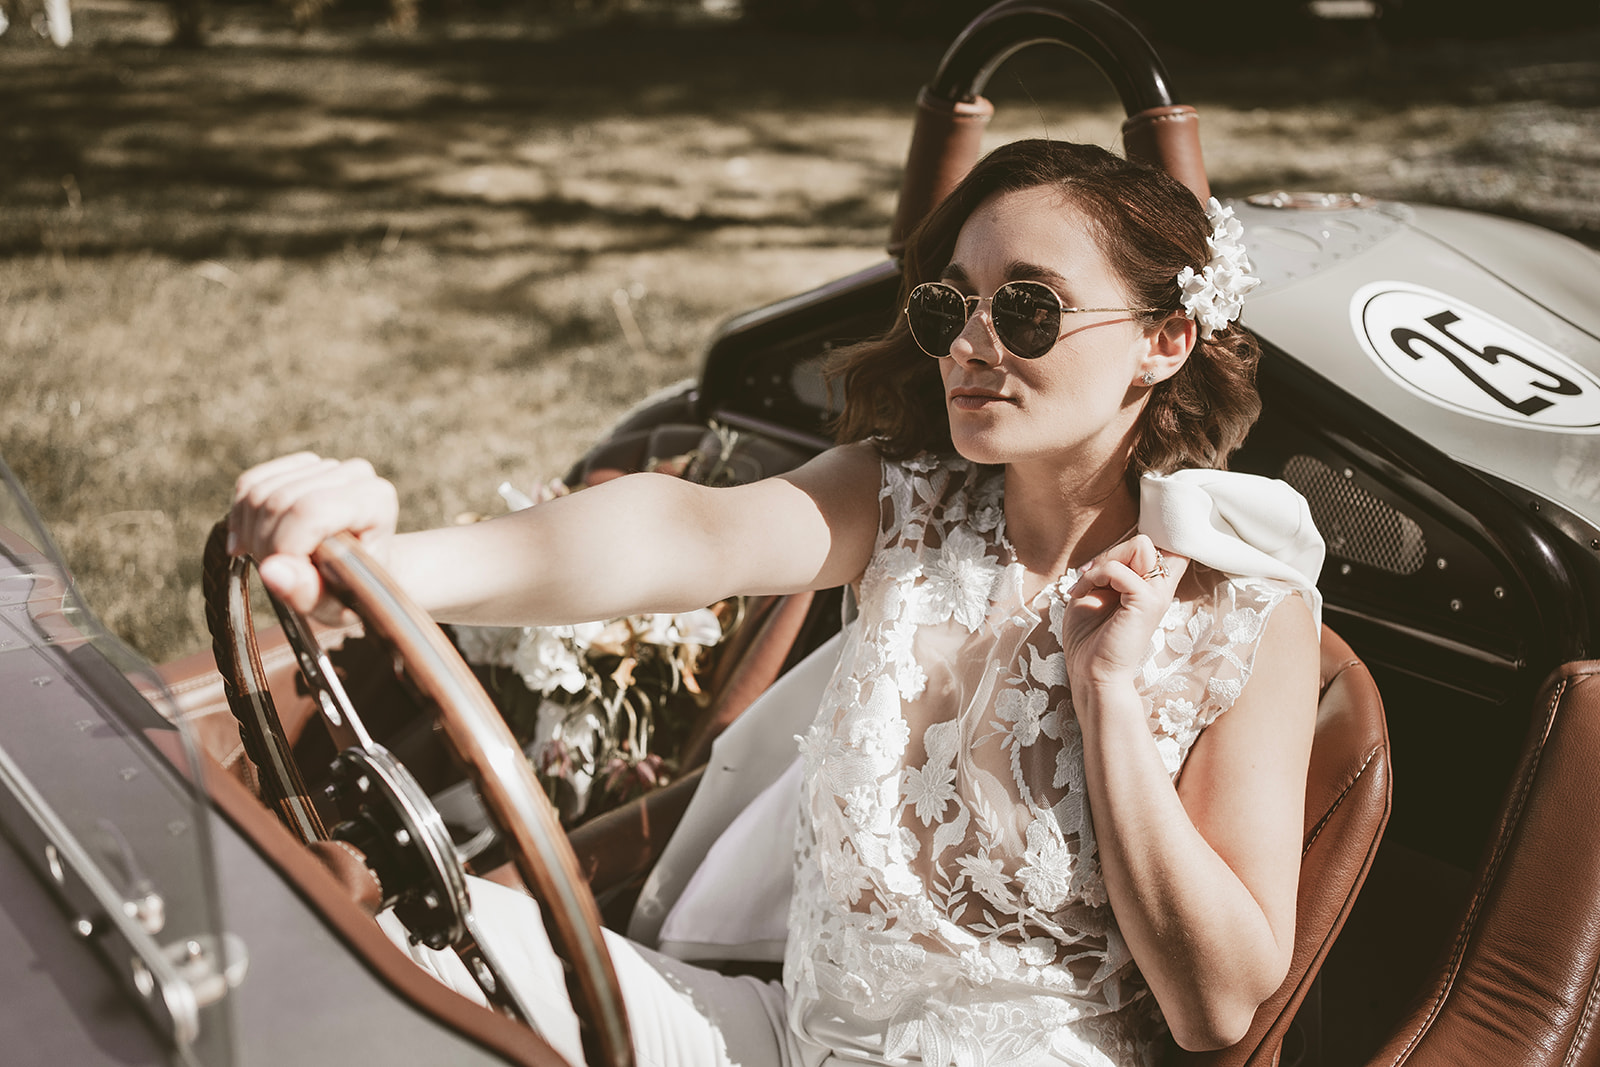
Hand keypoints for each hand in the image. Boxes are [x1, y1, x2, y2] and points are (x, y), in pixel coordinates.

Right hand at [229, 453, 398, 619]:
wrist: (358, 574)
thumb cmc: (351, 590)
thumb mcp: (336, 606)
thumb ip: (307, 593)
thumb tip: (271, 571)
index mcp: (376, 502)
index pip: (310, 511)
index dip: (283, 544)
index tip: (286, 574)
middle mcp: (355, 474)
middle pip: (279, 501)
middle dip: (265, 544)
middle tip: (280, 573)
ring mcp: (326, 466)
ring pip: (259, 492)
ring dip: (251, 534)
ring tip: (275, 560)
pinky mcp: (298, 466)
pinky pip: (249, 484)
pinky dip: (240, 517)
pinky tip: (252, 542)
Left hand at [1061, 534, 1188, 699]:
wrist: (1090, 674)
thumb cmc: (1089, 638)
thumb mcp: (1096, 592)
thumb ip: (1110, 569)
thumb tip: (1118, 551)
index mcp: (1152, 588)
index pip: (1161, 548)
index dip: (1132, 548)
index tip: (1103, 569)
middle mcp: (1160, 589)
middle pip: (1145, 542)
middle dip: (1111, 553)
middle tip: (1090, 578)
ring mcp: (1157, 595)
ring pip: (1139, 546)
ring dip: (1104, 562)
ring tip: (1086, 585)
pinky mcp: (1146, 602)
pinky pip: (1119, 569)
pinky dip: (1094, 575)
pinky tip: (1081, 594)